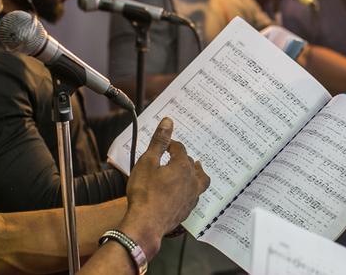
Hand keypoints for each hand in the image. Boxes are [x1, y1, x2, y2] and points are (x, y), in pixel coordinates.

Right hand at [119, 117, 209, 257]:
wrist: (146, 224)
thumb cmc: (144, 193)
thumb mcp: (148, 163)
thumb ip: (159, 142)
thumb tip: (168, 122)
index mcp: (182, 166)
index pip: (179, 149)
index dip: (170, 145)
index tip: (163, 145)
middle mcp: (192, 180)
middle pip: (190, 163)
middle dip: (182, 157)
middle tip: (172, 156)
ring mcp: (192, 196)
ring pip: (200, 180)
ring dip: (196, 173)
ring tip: (194, 169)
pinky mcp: (188, 209)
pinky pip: (194, 195)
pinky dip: (191, 189)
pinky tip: (185, 192)